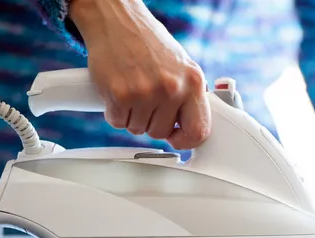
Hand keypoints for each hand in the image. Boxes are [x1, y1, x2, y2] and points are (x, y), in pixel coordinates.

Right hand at [69, 0, 210, 149]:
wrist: (118, 20)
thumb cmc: (148, 43)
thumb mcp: (182, 67)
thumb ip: (189, 97)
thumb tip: (192, 127)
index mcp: (193, 81)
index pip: (199, 130)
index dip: (186, 140)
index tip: (176, 137)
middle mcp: (172, 88)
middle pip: (161, 133)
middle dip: (151, 122)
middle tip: (146, 100)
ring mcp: (145, 93)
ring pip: (138, 130)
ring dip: (132, 116)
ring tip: (133, 90)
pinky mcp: (120, 95)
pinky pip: (117, 122)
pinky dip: (115, 112)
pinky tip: (119, 91)